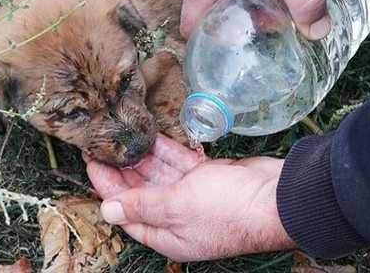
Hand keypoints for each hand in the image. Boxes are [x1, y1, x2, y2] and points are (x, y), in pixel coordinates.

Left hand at [84, 134, 295, 261]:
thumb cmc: (231, 211)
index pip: (127, 211)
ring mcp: (194, 195)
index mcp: (167, 234)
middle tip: (102, 145)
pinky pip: (180, 162)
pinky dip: (166, 150)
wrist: (277, 197)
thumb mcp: (178, 207)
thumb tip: (108, 211)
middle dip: (122, 170)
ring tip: (122, 137)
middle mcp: (177, 216)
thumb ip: (142, 205)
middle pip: (141, 191)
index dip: (108, 187)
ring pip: (160, 174)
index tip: (92, 163)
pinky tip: (150, 135)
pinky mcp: (208, 176)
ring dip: (142, 157)